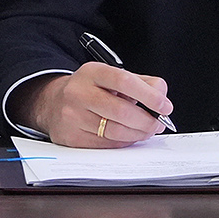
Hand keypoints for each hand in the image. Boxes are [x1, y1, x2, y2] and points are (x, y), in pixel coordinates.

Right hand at [21, 63, 171, 147]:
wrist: (53, 102)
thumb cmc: (89, 89)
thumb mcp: (111, 77)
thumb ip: (140, 82)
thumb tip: (161, 94)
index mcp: (92, 72)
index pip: (124, 81)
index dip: (149, 95)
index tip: (165, 106)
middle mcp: (78, 92)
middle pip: (121, 111)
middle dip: (146, 121)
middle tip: (157, 124)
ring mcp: (71, 116)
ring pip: (114, 131)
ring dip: (137, 134)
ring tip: (146, 131)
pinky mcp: (70, 137)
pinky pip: (105, 145)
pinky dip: (123, 143)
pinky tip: (128, 137)